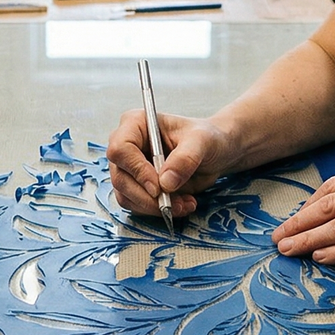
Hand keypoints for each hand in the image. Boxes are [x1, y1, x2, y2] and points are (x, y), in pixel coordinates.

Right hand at [107, 111, 236, 217]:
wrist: (214, 153)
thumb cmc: (206, 138)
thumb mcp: (202, 141)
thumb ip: (185, 158)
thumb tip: (165, 182)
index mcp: (135, 124)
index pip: (121, 150)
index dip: (137, 171)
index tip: (159, 187)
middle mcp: (127, 146)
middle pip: (120, 178)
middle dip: (147, 197)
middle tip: (173, 203)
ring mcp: (129, 168)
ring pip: (126, 196)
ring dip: (154, 207)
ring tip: (183, 203)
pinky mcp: (137, 186)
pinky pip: (137, 205)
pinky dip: (157, 210)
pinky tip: (180, 204)